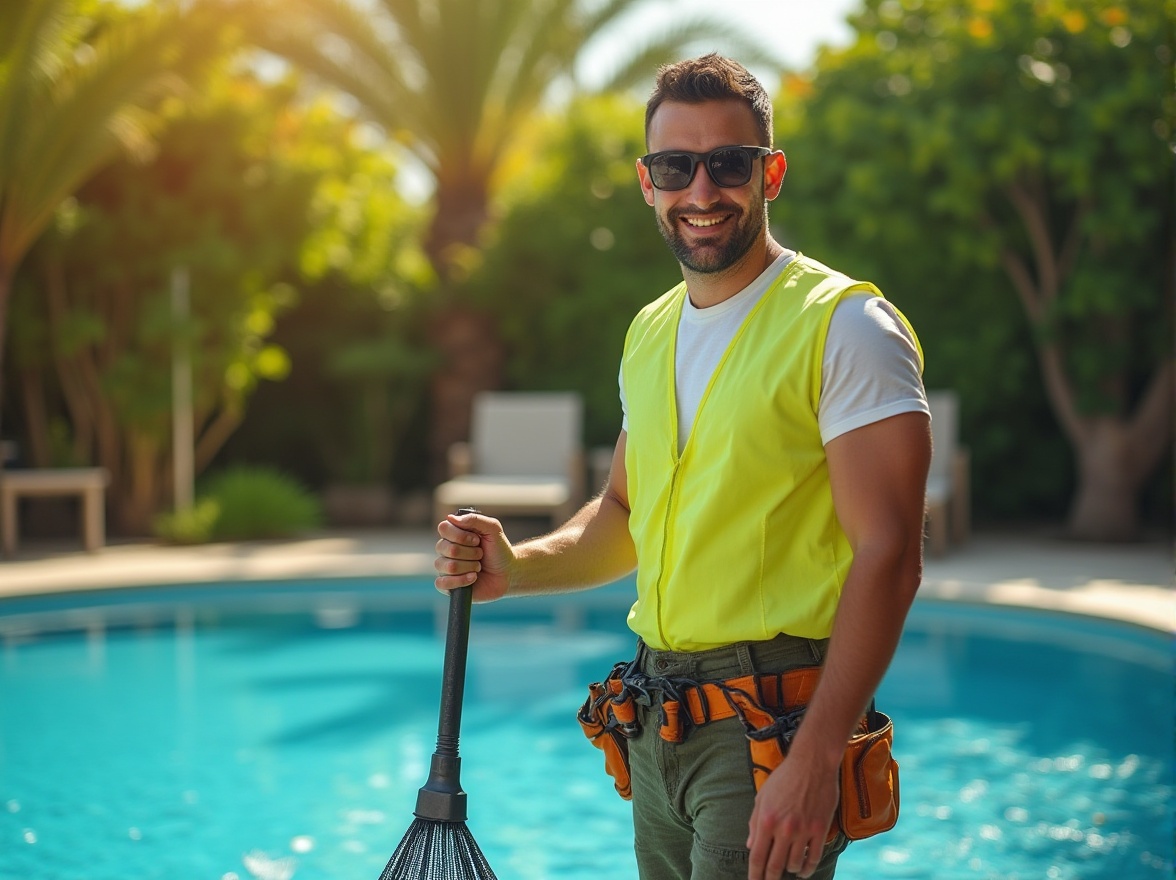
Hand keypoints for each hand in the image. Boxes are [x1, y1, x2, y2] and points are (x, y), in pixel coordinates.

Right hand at [434, 510, 512, 601]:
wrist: (508, 572)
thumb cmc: (499, 549)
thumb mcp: (493, 529)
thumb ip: (474, 519)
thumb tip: (450, 518)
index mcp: (453, 534)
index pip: (443, 528)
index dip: (461, 535)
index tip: (477, 540)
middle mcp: (446, 550)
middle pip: (447, 548)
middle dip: (471, 552)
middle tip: (481, 554)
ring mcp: (445, 567)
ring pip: (449, 567)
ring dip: (470, 566)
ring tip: (478, 567)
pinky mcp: (447, 585)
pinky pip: (442, 583)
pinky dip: (461, 581)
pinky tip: (473, 578)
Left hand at [746, 749, 838, 879]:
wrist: (812, 763)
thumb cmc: (785, 777)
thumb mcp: (762, 796)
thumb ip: (754, 823)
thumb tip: (750, 845)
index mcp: (766, 820)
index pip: (757, 856)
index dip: (754, 875)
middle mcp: (784, 828)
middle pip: (775, 866)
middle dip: (770, 878)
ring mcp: (803, 830)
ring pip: (794, 864)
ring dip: (790, 871)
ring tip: (788, 870)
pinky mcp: (820, 829)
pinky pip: (814, 857)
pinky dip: (808, 868)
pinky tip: (803, 870)